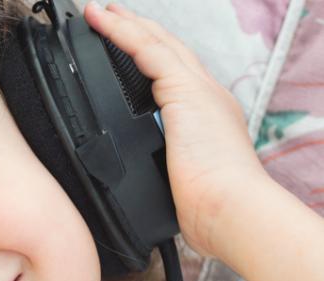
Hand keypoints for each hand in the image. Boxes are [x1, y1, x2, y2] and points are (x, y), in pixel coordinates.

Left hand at [83, 1, 270, 261]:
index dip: (151, 55)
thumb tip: (138, 184)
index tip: (129, 45)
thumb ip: (160, 169)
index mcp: (207, 116)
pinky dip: (122, 33)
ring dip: (125, 24)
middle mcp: (206, 96)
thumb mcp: (178, 181)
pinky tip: (103, 22)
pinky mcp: (185, 91)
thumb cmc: (210, 208)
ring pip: (156, 44)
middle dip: (138, 30)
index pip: (176, 74)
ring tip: (100, 11)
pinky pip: (147, 51)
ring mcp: (198, 91)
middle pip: (168, 51)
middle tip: (110, 14)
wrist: (231, 209)